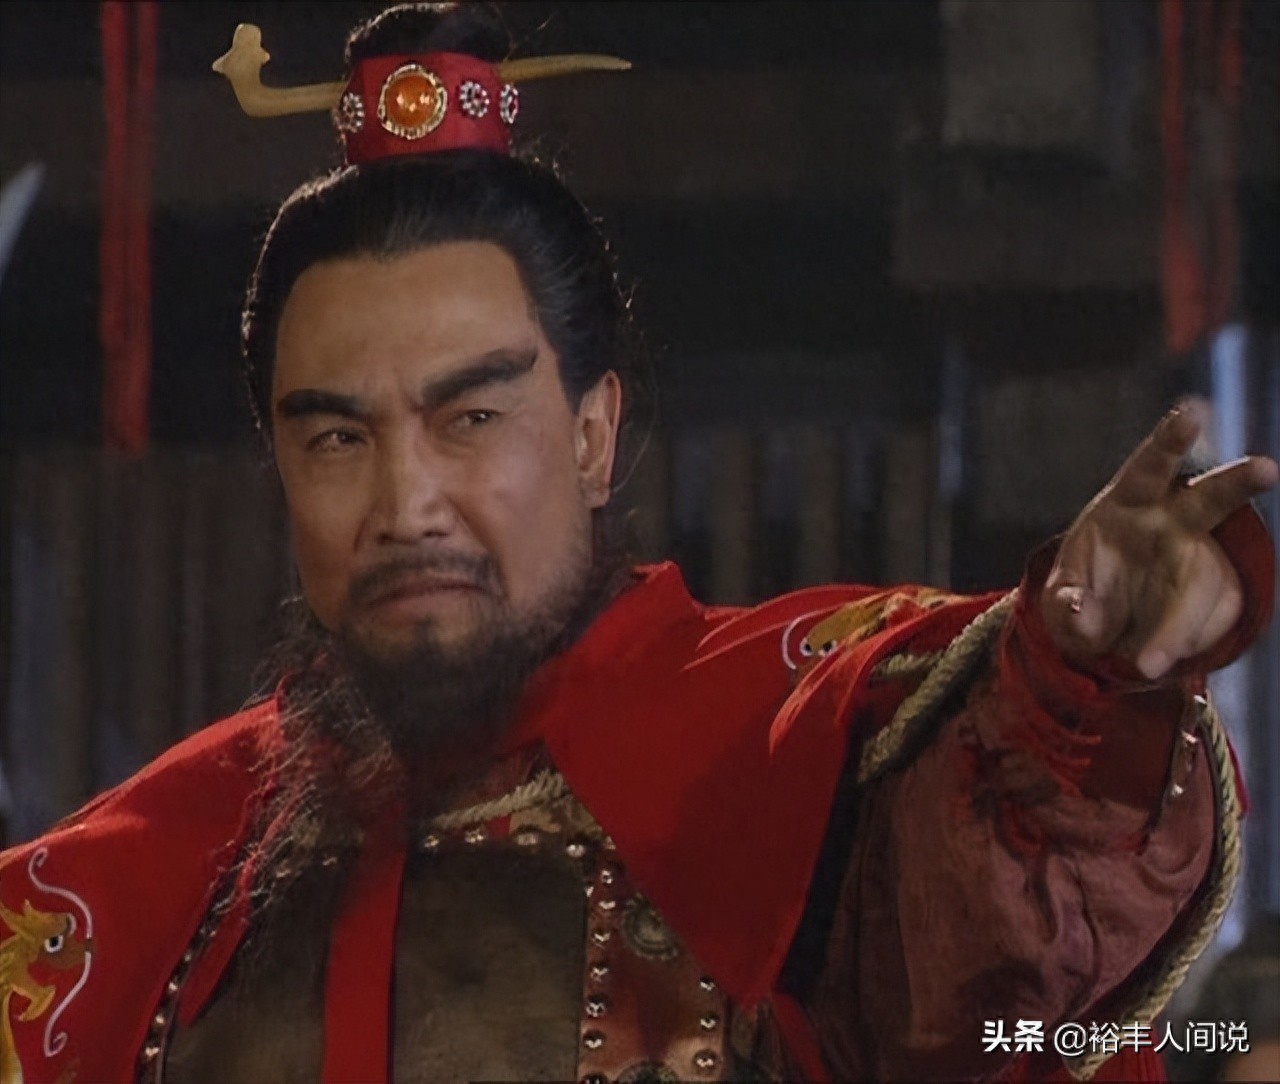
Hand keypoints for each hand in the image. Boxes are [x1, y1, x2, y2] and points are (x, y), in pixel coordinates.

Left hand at [1040, 402, 1278, 680]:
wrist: (1108, 626)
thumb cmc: (1082, 594)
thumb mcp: (1060, 599)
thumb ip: (1066, 604)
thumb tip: (1080, 611)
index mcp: (1128, 501)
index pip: (1150, 464)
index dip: (1172, 438)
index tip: (1195, 411)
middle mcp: (1173, 520)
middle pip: (1210, 498)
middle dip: (1238, 482)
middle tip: (1267, 469)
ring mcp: (1203, 555)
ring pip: (1208, 582)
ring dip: (1181, 625)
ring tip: (1145, 663)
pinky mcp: (1219, 590)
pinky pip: (1214, 619)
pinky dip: (1185, 643)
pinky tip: (1157, 654)